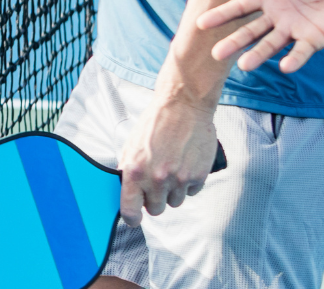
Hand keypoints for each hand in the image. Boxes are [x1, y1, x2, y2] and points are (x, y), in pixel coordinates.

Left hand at [117, 96, 221, 224]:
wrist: (184, 106)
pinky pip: (191, 192)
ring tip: (172, 166)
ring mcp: (179, 179)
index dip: (132, 218)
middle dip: (155, 199)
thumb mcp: (132, 145)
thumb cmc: (156, 123)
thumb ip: (128, 171)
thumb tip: (125, 193)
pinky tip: (185, 163)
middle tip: (157, 181)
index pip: (130, 210)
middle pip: (156, 210)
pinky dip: (188, 182)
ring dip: (173, 190)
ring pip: (174, 202)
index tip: (135, 219)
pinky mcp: (197, 176)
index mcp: (135, 171)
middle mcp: (156, 178)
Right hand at [195, 0, 323, 72]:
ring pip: (271, 44)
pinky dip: (293, 59)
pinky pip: (301, 51)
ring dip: (257, 54)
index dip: (222, 14)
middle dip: (234, 41)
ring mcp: (295, 28)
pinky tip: (284, 66)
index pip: (242, 6)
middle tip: (216, 54)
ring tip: (244, 66)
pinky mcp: (315, 39)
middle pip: (251, 30)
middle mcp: (279, 14)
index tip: (200, 23)